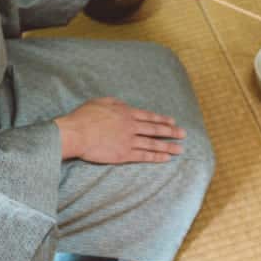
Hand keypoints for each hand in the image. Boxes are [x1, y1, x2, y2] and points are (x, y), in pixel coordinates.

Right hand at [55, 97, 185, 163]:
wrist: (76, 133)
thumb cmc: (84, 117)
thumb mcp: (100, 102)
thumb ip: (115, 103)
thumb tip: (123, 105)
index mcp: (126, 112)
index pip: (149, 116)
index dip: (162, 119)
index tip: (172, 122)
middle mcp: (131, 126)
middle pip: (155, 129)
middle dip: (171, 132)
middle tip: (183, 134)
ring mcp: (129, 141)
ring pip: (152, 144)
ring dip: (167, 146)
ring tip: (179, 149)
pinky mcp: (123, 155)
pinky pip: (143, 156)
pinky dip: (156, 157)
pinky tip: (165, 158)